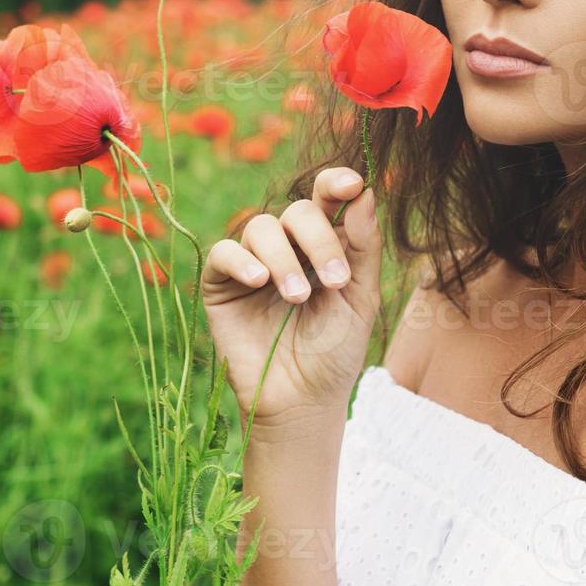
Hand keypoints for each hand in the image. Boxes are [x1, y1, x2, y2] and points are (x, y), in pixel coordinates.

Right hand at [201, 167, 382, 429]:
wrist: (302, 401)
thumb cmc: (335, 352)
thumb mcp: (360, 299)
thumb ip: (363, 247)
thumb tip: (364, 192)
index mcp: (325, 244)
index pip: (327, 199)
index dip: (336, 184)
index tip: (350, 185)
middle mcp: (288, 247)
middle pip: (297, 211)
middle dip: (318, 239)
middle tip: (334, 280)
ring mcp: (253, 263)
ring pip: (260, 227)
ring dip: (283, 258)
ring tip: (298, 297)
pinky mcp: (221, 285)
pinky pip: (223, 253)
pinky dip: (242, 260)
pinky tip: (260, 282)